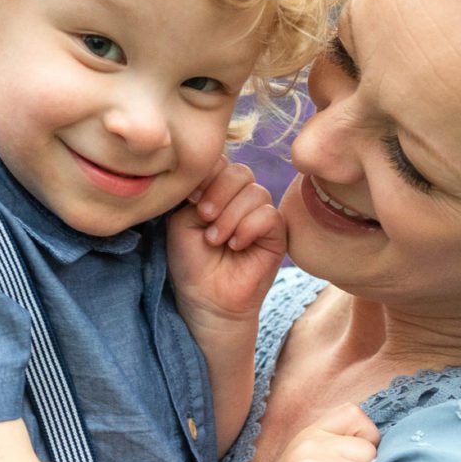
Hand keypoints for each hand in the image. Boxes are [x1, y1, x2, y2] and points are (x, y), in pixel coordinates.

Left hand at [167, 160, 286, 328]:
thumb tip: (213, 168)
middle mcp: (243, 199)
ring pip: (255, 193)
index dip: (207, 176)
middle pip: (240, 172)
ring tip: (215, 240)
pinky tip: (235, 245)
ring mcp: (262, 216)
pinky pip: (269, 216)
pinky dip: (248, 228)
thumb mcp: (183, 219)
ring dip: (230, 216)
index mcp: (220, 191)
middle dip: (219, 192)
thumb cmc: (191, 261)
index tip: (191, 200)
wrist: (205, 298)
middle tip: (204, 218)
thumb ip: (198, 190)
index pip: (222, 163)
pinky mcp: (278, 235)